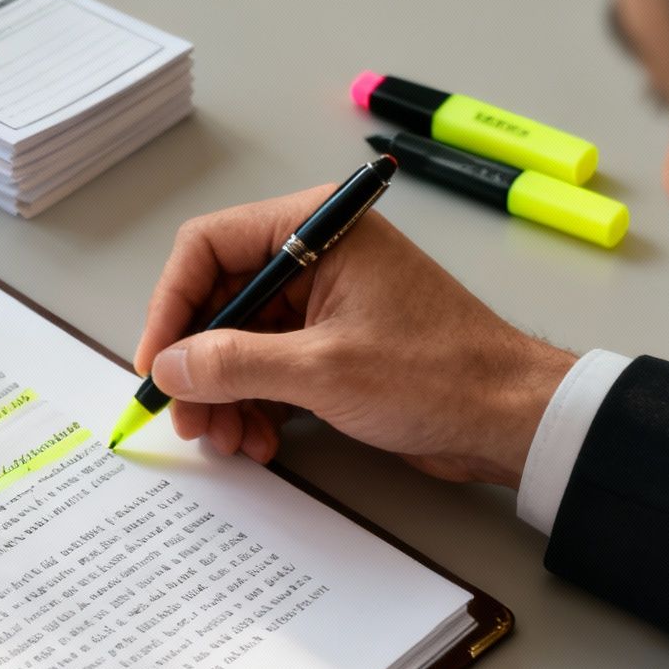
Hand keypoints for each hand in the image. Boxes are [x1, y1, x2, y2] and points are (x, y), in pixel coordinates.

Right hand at [133, 185, 578, 486]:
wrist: (509, 419)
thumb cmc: (441, 375)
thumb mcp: (322, 370)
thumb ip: (234, 363)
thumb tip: (171, 366)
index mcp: (319, 229)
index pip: (208, 247)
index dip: (171, 307)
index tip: (158, 363)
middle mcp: (317, 256)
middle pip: (219, 301)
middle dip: (198, 365)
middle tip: (188, 418)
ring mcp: (324, 303)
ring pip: (239, 342)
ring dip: (223, 394)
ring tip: (228, 439)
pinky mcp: (333, 346)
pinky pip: (268, 368)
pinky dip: (255, 405)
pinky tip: (259, 439)